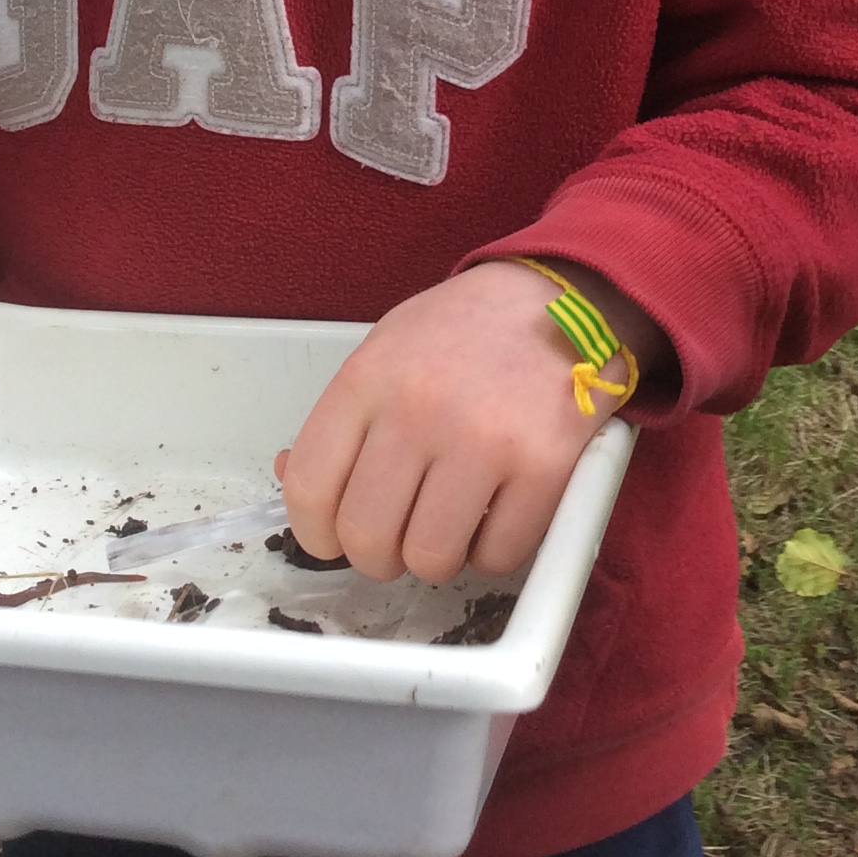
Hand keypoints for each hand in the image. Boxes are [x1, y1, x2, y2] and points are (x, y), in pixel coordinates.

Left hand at [277, 260, 655, 583]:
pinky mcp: (545, 467)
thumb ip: (343, 419)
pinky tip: (496, 514)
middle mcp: (419, 410)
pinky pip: (498, 556)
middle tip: (398, 536)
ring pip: (430, 559)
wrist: (564, 297)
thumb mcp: (386, 350)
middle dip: (378, 554)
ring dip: (436, 558)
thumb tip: (293, 479)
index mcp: (368, 378)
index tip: (332, 538)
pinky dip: (493, 553)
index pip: (308, 486)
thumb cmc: (465, 330)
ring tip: (450, 522)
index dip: (314, 532)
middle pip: (366, 536)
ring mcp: (484, 440)